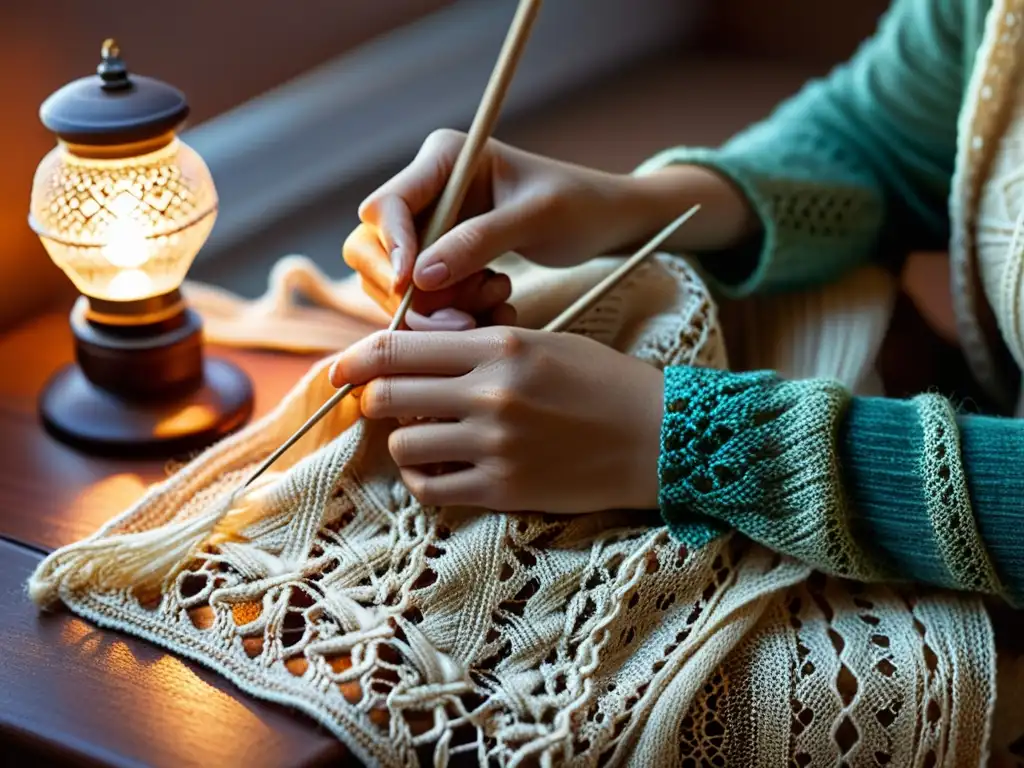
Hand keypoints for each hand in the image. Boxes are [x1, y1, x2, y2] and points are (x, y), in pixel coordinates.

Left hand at [329, 327, 664, 512]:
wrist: (658, 438)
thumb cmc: (601, 383)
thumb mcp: (542, 342)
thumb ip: (476, 346)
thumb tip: (412, 352)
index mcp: (500, 346)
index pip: (398, 347)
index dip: (356, 358)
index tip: (338, 368)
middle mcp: (491, 393)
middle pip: (387, 394)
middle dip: (373, 398)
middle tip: (382, 403)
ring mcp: (495, 444)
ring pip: (403, 442)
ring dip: (404, 439)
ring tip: (426, 436)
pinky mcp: (504, 489)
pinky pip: (430, 487)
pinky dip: (422, 477)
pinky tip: (438, 467)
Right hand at [343, 130, 686, 330]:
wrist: (607, 222)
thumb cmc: (580, 205)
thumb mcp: (537, 217)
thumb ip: (478, 241)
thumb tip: (420, 277)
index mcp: (443, 159)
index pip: (385, 206)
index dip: (390, 248)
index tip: (411, 284)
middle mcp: (426, 192)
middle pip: (372, 248)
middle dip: (409, 291)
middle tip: (459, 317)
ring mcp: (431, 229)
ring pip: (395, 283)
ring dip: (437, 308)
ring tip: (495, 303)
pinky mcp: (441, 260)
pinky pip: (424, 299)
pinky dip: (453, 315)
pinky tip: (496, 310)